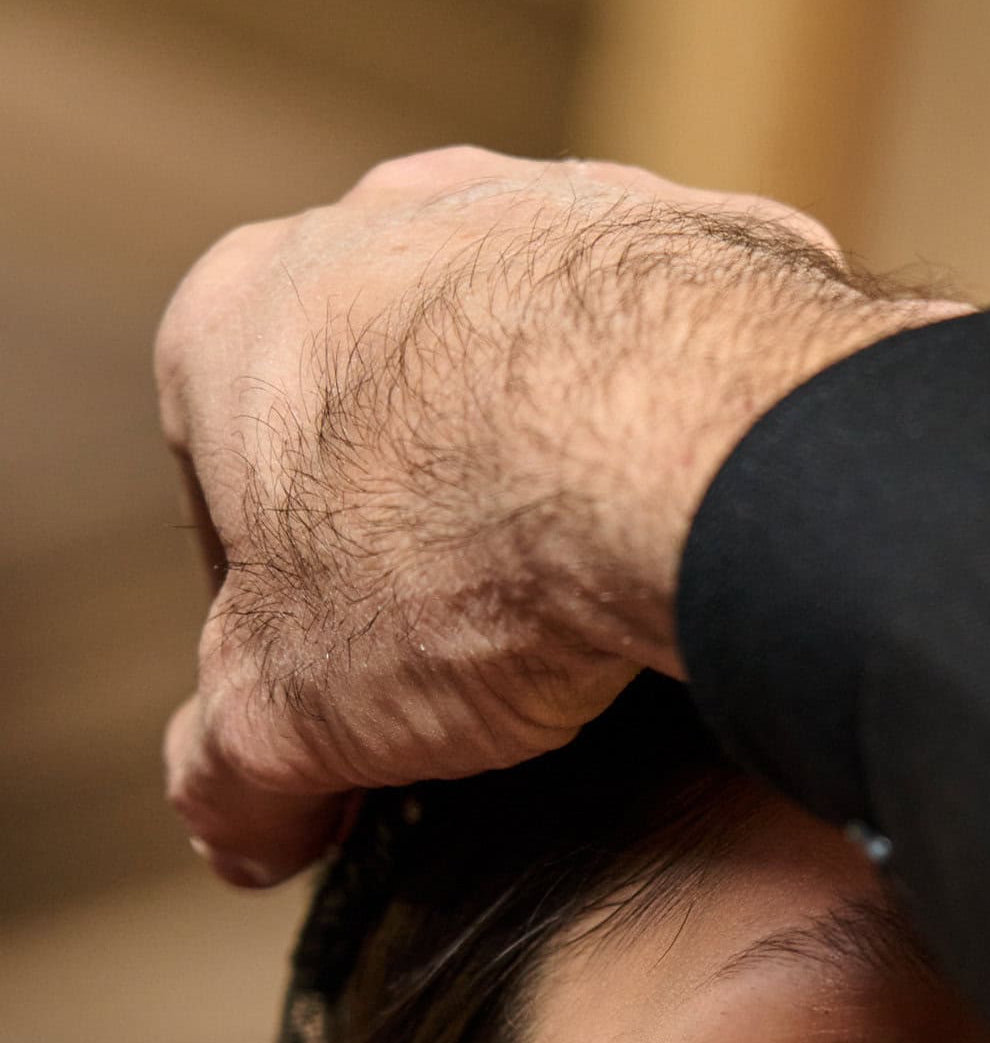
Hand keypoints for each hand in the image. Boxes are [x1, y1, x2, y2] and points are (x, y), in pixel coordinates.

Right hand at [156, 147, 964, 883]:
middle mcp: (382, 226)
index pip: (231, 504)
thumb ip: (234, 772)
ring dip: (557, 486)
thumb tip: (236, 830)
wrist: (686, 449)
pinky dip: (678, 457)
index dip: (291, 627)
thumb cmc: (458, 548)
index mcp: (234, 319)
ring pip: (539, 381)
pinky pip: (677, 374)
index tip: (354, 707)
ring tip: (602, 609)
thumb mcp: (292, 717)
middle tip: (483, 662)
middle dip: (427, 541)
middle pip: (388, 427)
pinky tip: (696, 551)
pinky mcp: (706, 239)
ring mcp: (549, 212)